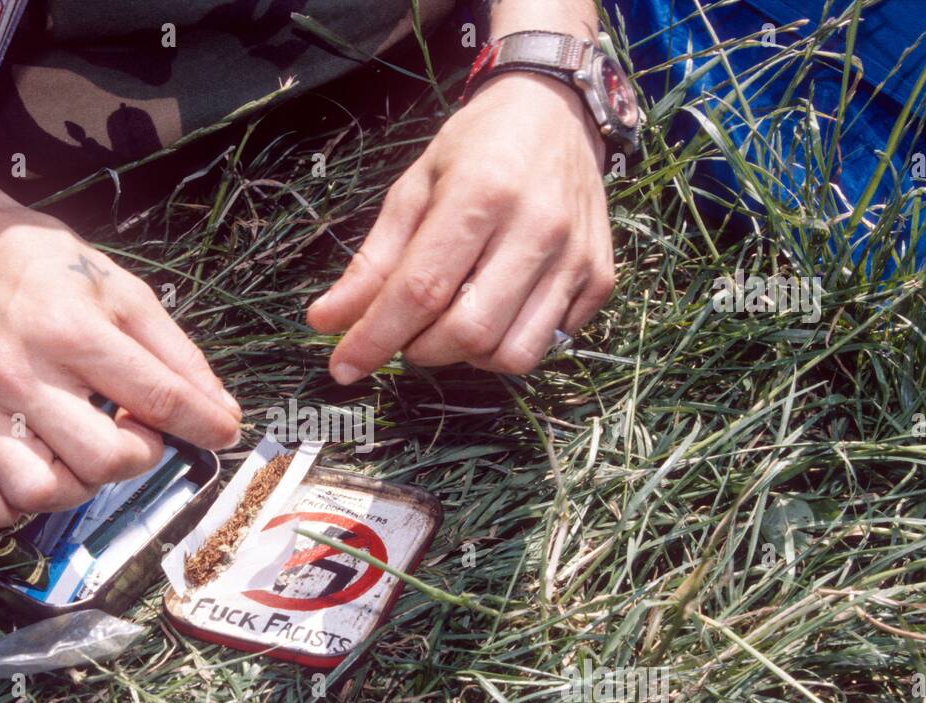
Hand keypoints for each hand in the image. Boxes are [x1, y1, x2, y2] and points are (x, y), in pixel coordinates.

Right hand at [0, 205, 240, 526]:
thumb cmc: (46, 268)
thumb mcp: (124, 292)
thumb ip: (178, 354)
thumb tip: (222, 411)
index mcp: (71, 333)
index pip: (157, 399)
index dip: (204, 424)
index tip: (222, 431)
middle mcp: (21, 376)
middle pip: (101, 460)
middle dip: (139, 455)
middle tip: (136, 428)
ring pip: (37, 491)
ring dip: (76, 485)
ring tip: (83, 451)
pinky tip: (31, 476)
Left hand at [307, 72, 614, 379]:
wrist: (558, 113)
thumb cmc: (477, 147)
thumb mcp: (413, 188)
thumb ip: (373, 260)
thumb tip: (326, 321)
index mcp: (481, 194)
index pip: (421, 290)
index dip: (376, 338)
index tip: (343, 366)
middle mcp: (537, 228)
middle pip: (468, 333)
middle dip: (421, 350)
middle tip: (407, 330)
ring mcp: (575, 257)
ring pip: (513, 354)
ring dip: (467, 356)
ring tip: (452, 321)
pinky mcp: (599, 277)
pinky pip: (548, 343)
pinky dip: (509, 343)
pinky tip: (496, 308)